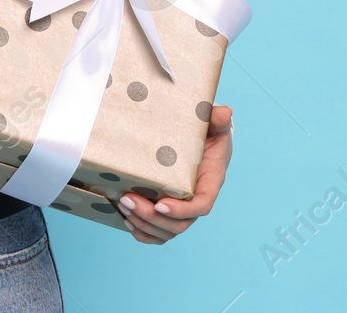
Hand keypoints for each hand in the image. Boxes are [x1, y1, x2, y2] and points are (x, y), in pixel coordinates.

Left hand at [115, 104, 233, 242]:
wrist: (198, 139)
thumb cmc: (206, 132)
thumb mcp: (213, 124)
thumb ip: (217, 119)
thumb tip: (224, 112)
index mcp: (209, 182)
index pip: (201, 205)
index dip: (182, 210)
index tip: (161, 204)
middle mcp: (196, 199)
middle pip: (180, 224)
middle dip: (152, 217)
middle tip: (126, 199)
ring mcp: (181, 207)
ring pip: (167, 231)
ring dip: (144, 224)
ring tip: (122, 205)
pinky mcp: (167, 208)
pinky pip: (158, 232)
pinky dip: (144, 233)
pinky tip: (127, 222)